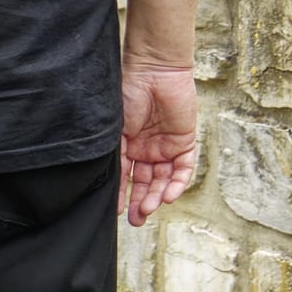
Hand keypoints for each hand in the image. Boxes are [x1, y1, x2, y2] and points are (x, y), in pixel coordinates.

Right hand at [121, 59, 199, 226]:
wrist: (154, 71)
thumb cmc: (128, 92)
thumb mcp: (115, 127)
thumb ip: (114, 152)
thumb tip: (106, 179)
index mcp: (127, 144)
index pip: (124, 176)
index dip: (121, 194)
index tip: (116, 212)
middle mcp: (146, 148)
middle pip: (144, 182)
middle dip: (140, 202)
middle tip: (136, 220)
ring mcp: (165, 146)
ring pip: (163, 179)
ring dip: (157, 196)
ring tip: (149, 210)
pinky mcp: (185, 142)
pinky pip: (183, 169)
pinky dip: (176, 184)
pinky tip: (168, 196)